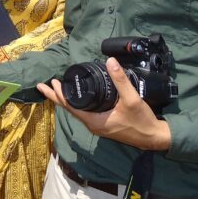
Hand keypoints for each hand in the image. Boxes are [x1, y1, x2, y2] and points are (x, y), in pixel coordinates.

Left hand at [37, 57, 171, 151]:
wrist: (154, 138)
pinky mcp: (103, 125)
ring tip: (56, 89)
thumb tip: (110, 61)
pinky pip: (84, 113)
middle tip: (43, 85)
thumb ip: (120, 80)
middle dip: (56, 97)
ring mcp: (97, 126)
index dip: (59, 94)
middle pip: (70, 109)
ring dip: (65, 100)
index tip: (51, 82)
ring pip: (77, 111)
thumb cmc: (142, 121)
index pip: (70, 106)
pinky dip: (76, 104)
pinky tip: (77, 98)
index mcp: (94, 121)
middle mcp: (93, 125)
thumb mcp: (132, 99)